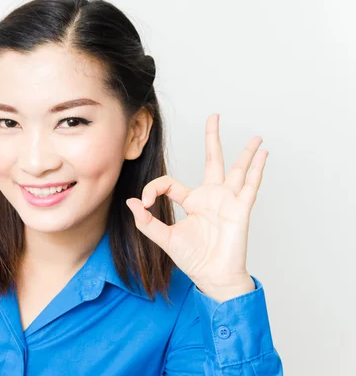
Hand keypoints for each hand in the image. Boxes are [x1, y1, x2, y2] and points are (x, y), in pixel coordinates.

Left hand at [126, 114, 267, 301]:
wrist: (213, 277)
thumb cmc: (193, 259)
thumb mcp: (165, 239)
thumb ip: (147, 222)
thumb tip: (132, 202)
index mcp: (191, 201)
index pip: (170, 183)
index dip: (153, 188)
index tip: (143, 202)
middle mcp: (210, 197)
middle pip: (212, 160)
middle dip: (212, 138)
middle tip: (214, 117)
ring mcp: (227, 201)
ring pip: (237, 170)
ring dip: (246, 153)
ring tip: (255, 137)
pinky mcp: (240, 209)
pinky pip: (250, 186)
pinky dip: (257, 170)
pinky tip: (263, 155)